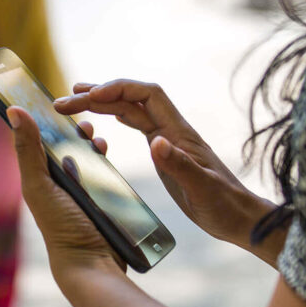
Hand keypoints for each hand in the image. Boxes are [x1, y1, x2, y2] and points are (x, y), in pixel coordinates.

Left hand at [8, 106, 125, 275]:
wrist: (92, 263)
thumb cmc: (60, 226)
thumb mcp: (40, 186)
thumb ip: (28, 150)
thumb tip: (13, 109)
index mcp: (41, 181)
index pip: (41, 144)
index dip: (46, 124)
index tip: (56, 105)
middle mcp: (59, 186)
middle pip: (66, 150)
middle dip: (74, 134)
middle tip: (85, 124)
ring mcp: (82, 194)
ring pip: (87, 161)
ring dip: (92, 146)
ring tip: (99, 139)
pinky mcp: (102, 201)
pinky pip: (105, 176)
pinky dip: (106, 163)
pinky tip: (109, 156)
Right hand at [54, 80, 263, 247]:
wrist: (240, 217)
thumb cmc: (224, 205)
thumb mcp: (201, 189)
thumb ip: (179, 165)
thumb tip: (155, 141)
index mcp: (179, 133)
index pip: (147, 95)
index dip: (118, 89)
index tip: (90, 96)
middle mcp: (172, 130)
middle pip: (132, 99)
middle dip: (99, 94)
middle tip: (65, 99)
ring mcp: (168, 141)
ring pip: (131, 110)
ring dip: (103, 103)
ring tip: (74, 103)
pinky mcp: (165, 154)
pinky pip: (137, 126)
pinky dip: (117, 117)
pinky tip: (105, 120)